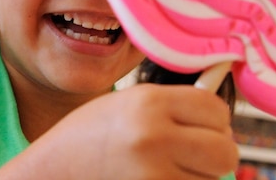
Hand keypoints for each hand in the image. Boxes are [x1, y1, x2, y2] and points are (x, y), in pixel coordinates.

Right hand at [0, 84, 237, 179]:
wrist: (50, 173)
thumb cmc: (87, 139)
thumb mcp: (124, 105)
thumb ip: (170, 105)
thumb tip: (221, 113)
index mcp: (148, 103)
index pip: (216, 109)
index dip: (215, 120)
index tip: (205, 126)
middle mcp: (153, 137)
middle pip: (225, 151)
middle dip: (216, 154)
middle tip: (196, 154)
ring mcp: (153, 175)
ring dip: (198, 176)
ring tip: (164, 168)